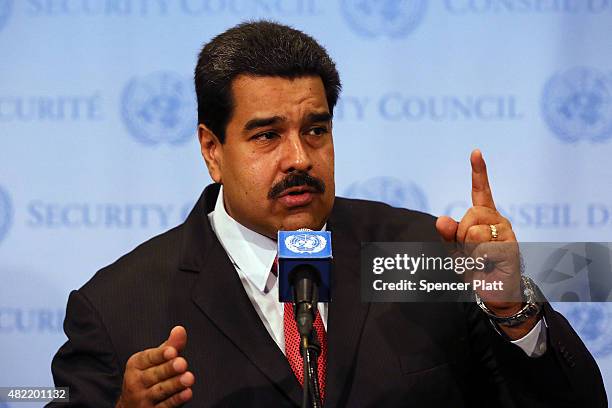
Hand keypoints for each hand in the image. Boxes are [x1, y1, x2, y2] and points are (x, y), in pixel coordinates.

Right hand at [116, 326, 193, 407]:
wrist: (130, 407)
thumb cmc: (146, 378)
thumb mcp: (154, 360)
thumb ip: (169, 346)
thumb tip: (180, 330)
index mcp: (136, 364)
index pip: (148, 358)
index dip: (161, 355)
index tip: (172, 351)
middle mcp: (136, 382)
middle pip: (155, 374)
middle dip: (169, 368)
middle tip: (182, 363)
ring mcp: (142, 399)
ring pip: (160, 390)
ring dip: (175, 384)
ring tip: (189, 378)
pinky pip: (165, 406)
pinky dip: (176, 400)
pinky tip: (187, 393)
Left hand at [436, 150, 535, 337]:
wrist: (492, 292)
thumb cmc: (475, 269)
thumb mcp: (455, 250)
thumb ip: (447, 235)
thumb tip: (441, 219)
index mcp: (484, 217)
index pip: (481, 191)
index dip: (478, 171)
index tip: (476, 152)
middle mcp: (498, 220)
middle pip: (471, 214)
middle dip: (461, 235)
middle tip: (469, 251)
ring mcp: (507, 232)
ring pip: (474, 231)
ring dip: (469, 249)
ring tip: (479, 259)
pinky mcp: (511, 248)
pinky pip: (483, 248)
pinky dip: (478, 261)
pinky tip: (488, 266)